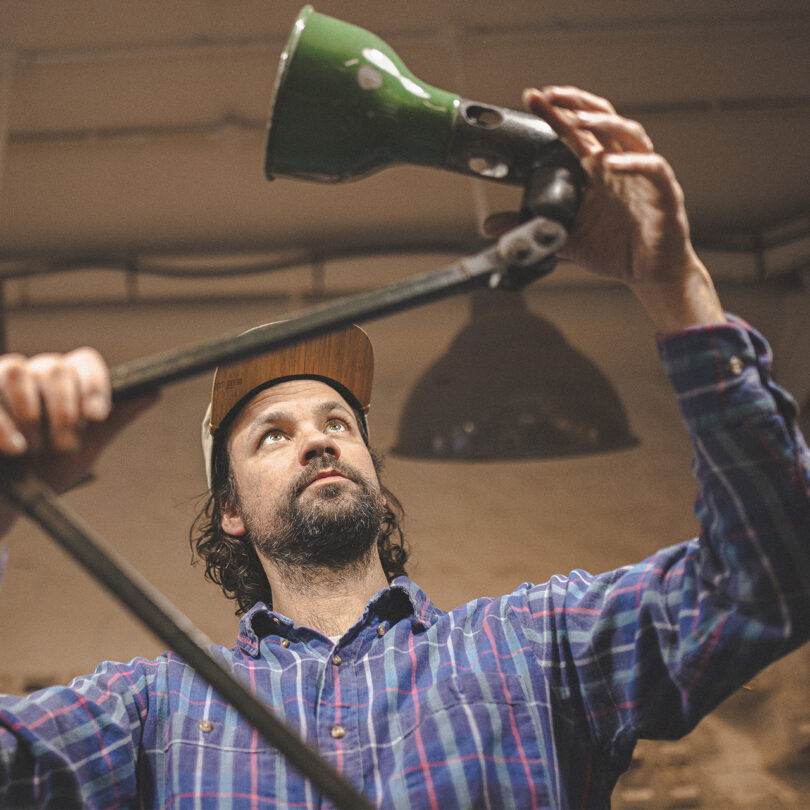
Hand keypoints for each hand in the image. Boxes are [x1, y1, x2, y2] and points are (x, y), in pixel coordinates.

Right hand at [0, 347, 155, 533]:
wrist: (9, 500)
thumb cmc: (47, 469)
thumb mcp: (86, 448)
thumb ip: (114, 419)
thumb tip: (153, 391)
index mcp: (67, 383)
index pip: (85, 361)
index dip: (94, 384)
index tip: (97, 416)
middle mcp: (34, 375)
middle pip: (56, 367)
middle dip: (64, 410)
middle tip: (64, 444)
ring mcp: (1, 384)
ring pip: (18, 371)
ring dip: (32, 412)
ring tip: (34, 446)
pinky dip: (4, 424)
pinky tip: (16, 448)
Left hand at [485, 86, 725, 331]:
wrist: (650, 273)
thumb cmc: (616, 249)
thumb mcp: (563, 238)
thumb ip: (530, 228)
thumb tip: (490, 226)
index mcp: (597, 170)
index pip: (575, 133)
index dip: (555, 113)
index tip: (532, 98)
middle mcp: (620, 165)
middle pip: (602, 120)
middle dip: (577, 105)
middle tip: (551, 96)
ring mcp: (642, 175)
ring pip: (628, 134)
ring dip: (602, 124)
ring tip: (578, 121)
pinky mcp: (664, 193)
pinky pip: (652, 169)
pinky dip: (633, 163)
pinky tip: (610, 163)